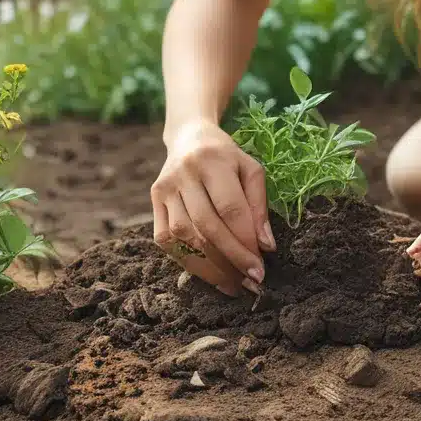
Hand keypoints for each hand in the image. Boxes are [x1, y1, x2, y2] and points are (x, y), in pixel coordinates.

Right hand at [151, 119, 275, 296]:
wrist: (189, 138)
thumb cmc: (227, 157)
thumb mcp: (251, 170)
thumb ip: (260, 207)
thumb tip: (266, 246)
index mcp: (214, 161)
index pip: (231, 209)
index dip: (245, 242)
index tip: (260, 268)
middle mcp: (185, 174)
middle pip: (207, 226)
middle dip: (231, 259)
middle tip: (249, 281)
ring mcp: (165, 188)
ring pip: (184, 237)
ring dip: (210, 266)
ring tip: (232, 282)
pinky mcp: (154, 201)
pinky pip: (166, 240)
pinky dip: (187, 260)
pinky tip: (209, 272)